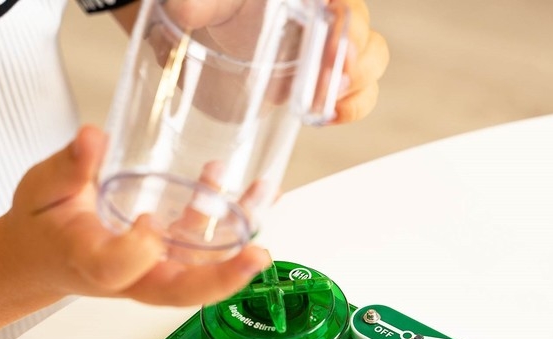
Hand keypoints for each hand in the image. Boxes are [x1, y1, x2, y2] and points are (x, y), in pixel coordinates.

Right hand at [7, 125, 270, 306]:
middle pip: (179, 290)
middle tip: (257, 257)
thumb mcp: (43, 191)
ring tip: (267, 198)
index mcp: (91, 263)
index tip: (146, 223)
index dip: (136, 252)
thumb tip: (92, 138)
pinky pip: (209, 245)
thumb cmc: (45, 226)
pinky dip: (235, 220)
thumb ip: (68, 168)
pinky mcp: (172, 255)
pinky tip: (256, 190)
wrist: (49, 255)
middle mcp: (132, 275)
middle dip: (221, 278)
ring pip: (204, 268)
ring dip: (242, 239)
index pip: (115, 269)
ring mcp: (158, 268)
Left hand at [163, 0, 388, 123]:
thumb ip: (202, 3)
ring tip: (333, 98)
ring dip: (361, 80)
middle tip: (337, 73)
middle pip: (360, 24)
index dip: (344, 11)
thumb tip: (182, 9)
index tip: (336, 28)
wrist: (210, 44)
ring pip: (370, 56)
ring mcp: (326, 50)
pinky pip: (357, 92)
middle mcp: (321, 14)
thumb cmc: (215, 12)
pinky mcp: (322, 82)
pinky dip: (354, 106)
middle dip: (357, 50)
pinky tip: (331, 114)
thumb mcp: (207, 5)